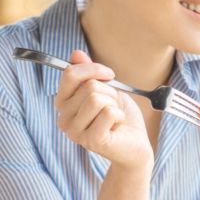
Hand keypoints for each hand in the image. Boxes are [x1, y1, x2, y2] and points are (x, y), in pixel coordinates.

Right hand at [55, 50, 153, 171]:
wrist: (136, 145)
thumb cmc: (120, 118)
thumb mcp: (106, 89)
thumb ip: (89, 73)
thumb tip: (76, 53)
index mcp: (63, 104)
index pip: (70, 74)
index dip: (93, 69)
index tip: (110, 75)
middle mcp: (64, 119)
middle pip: (88, 86)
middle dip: (109, 92)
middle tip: (113, 107)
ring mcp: (75, 132)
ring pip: (96, 98)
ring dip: (114, 104)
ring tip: (115, 116)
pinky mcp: (91, 140)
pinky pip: (108, 112)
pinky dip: (119, 115)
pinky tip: (117, 125)